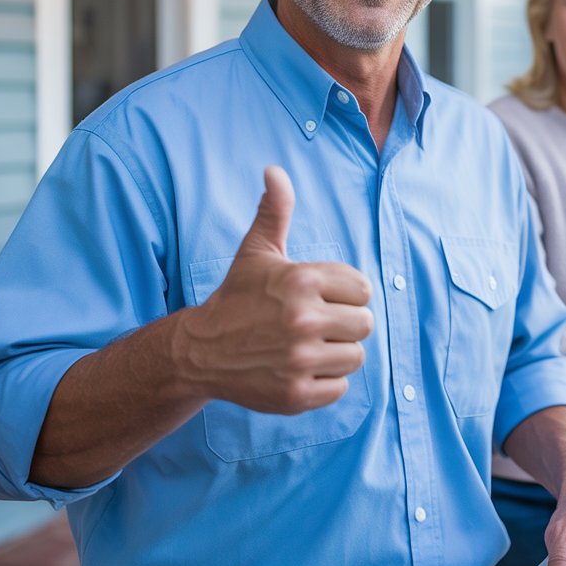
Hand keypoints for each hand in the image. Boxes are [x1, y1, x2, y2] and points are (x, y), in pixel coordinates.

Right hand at [181, 166, 373, 412]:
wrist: (200, 351)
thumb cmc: (237, 297)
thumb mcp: (256, 251)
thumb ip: (274, 210)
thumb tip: (274, 170)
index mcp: (301, 281)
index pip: (362, 289)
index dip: (344, 294)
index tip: (319, 298)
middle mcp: (303, 319)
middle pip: (365, 324)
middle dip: (344, 324)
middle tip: (315, 325)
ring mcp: (298, 359)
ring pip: (355, 357)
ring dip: (336, 354)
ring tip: (306, 347)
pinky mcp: (295, 394)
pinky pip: (339, 388)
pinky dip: (324, 382)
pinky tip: (298, 369)